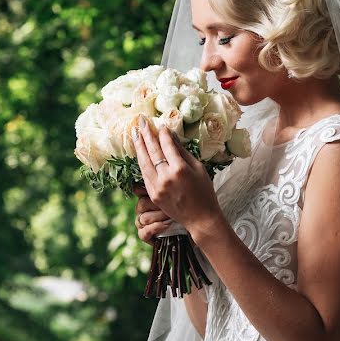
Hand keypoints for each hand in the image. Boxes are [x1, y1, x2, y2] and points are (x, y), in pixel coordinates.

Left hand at [132, 114, 221, 237]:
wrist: (201, 218)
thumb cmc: (204, 191)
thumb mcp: (198, 168)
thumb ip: (183, 152)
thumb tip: (171, 136)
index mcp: (180, 169)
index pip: (167, 146)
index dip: (163, 134)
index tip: (161, 126)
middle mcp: (166, 177)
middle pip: (152, 151)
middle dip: (146, 135)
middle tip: (141, 122)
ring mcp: (157, 187)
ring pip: (144, 162)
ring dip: (139, 146)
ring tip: (135, 133)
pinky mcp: (152, 194)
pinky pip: (144, 174)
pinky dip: (141, 162)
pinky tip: (139, 152)